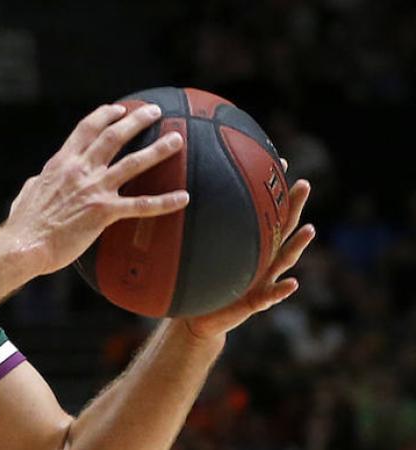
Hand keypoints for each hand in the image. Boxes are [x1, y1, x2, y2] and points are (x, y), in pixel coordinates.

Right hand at [6, 103, 189, 275]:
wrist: (25, 244)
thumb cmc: (25, 222)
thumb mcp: (30, 189)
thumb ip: (44, 179)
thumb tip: (44, 177)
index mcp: (62, 162)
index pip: (86, 129)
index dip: (105, 115)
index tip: (119, 108)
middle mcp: (80, 169)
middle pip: (114, 136)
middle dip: (137, 120)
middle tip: (154, 111)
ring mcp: (94, 189)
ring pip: (133, 163)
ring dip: (157, 149)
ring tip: (176, 139)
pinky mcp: (104, 212)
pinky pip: (140, 205)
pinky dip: (164, 201)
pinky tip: (183, 197)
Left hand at [181, 168, 314, 340]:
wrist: (200, 316)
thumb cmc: (201, 278)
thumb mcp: (197, 249)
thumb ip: (192, 226)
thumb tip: (170, 189)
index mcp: (250, 244)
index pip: (264, 210)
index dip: (274, 189)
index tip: (281, 162)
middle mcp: (262, 258)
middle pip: (282, 227)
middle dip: (294, 206)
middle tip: (304, 183)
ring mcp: (262, 280)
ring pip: (284, 259)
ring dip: (298, 245)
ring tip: (310, 229)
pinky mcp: (255, 304)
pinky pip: (270, 296)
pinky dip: (282, 291)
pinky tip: (292, 284)